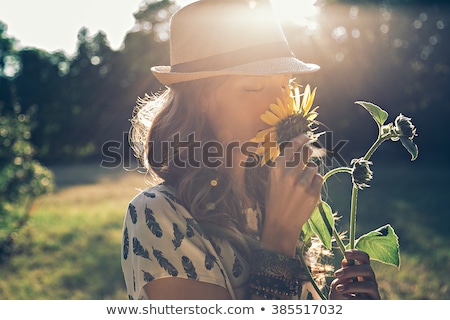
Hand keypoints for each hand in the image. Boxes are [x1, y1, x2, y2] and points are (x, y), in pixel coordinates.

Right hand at [260, 134, 322, 255]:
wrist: (280, 223)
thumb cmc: (275, 200)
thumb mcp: (272, 180)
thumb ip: (283, 164)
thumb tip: (297, 148)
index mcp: (277, 169)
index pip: (292, 146)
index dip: (301, 138)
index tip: (307, 135)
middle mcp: (289, 174)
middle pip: (306, 153)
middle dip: (309, 153)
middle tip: (308, 157)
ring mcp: (302, 184)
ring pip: (313, 167)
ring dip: (310, 172)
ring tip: (302, 184)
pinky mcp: (312, 193)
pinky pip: (319, 178)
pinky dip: (315, 183)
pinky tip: (307, 191)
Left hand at [329, 249, 380, 299]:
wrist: (343, 313)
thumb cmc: (340, 300)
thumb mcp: (338, 286)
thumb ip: (343, 275)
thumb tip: (346, 261)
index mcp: (361, 274)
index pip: (365, 259)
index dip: (357, 253)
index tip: (345, 252)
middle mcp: (370, 282)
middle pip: (368, 270)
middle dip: (351, 270)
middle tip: (337, 274)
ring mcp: (373, 293)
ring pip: (370, 285)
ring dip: (352, 286)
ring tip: (338, 289)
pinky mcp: (373, 303)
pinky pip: (367, 299)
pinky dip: (354, 298)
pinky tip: (345, 300)